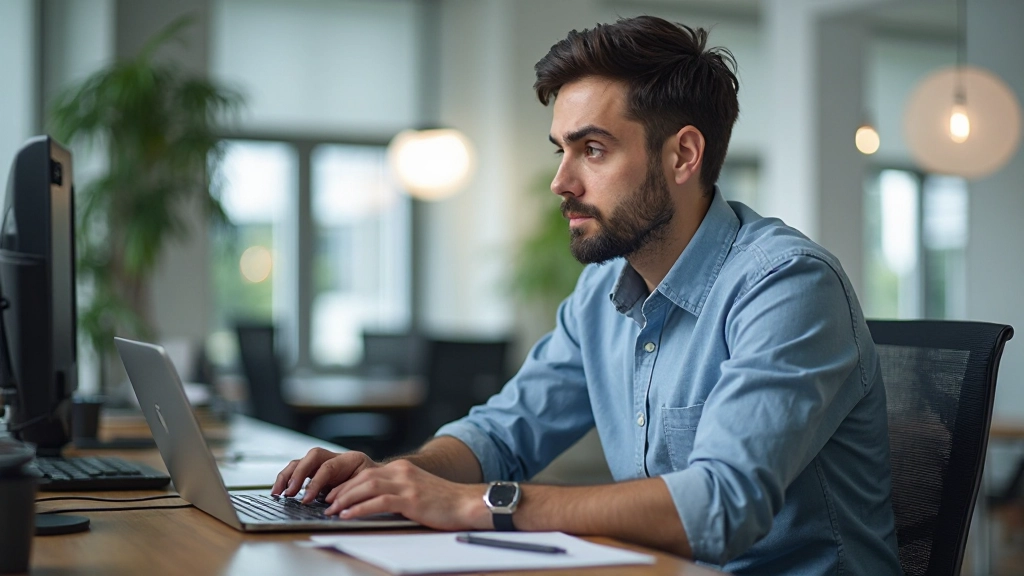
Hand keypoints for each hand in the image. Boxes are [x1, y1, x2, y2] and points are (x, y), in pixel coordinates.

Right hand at [270, 448, 379, 502]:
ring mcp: (324, 462)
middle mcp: (335, 457)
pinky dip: (287, 479)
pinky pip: (298, 470)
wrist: (380, 481)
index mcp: (351, 459)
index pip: (328, 467)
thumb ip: (350, 494)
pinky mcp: (316, 471)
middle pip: (312, 457)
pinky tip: (279, 491)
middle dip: (298, 475)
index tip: (306, 499)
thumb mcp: (368, 489)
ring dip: (287, 476)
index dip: (315, 483)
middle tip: (290, 493)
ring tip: (277, 493)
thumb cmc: (374, 486)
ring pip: (301, 461)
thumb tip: (331, 505)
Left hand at [325, 459, 491, 530]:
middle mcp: (402, 472)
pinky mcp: (411, 499)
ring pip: (367, 486)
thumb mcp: (417, 489)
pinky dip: (360, 508)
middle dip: (341, 490)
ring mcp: (407, 484)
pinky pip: (378, 502)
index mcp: (402, 469)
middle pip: (363, 477)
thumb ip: (398, 490)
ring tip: (332, 510)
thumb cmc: (444, 502)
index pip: (366, 473)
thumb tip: (374, 501)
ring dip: (346, 499)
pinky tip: (348, 515)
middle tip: (327, 503)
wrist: (467, 503)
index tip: (333, 495)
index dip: (347, 484)